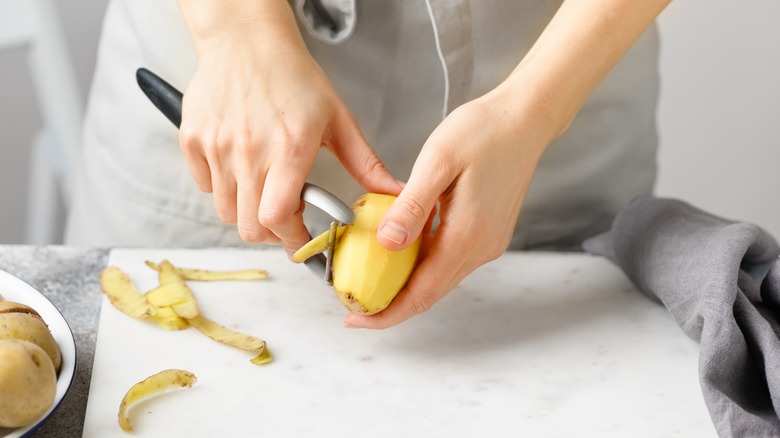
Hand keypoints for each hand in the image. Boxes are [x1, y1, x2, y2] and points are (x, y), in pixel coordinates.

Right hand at [177, 1, 400, 254]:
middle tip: (286, 218)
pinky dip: (222, 188)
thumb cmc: (293, 76)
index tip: (303, 243)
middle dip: (272, 232)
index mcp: (289, 147)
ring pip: (225, 211)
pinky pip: (204, 186)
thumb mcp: (338, 120)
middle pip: (249, 226)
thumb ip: (366, 164)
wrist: (247, 41)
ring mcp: (217, 146)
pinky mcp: (193, 140)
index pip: (278, 218)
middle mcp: (249, 150)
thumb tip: (393, 193)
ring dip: (247, 212)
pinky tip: (242, 168)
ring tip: (265, 188)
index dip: (292, 240)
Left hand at [340, 0, 671, 328]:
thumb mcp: (438, 161)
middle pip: (430, 293)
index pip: (421, 293)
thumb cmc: (483, 131)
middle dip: (391, 306)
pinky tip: (400, 251)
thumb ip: (412, 206)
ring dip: (405, 286)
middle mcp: (481, 248)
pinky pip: (449, 259)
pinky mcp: (488, 231)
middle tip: (353, 304)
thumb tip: (386, 245)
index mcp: (467, 236)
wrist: (526, 118)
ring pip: (440, 278)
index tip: (354, 320)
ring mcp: (488, 242)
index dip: (386, 312)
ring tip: (369, 280)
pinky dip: (422, 265)